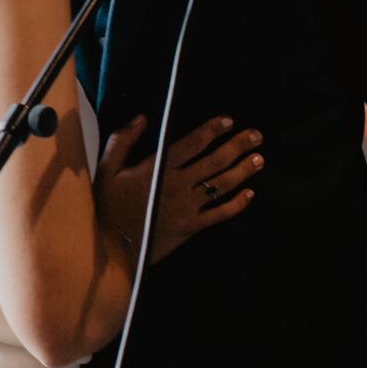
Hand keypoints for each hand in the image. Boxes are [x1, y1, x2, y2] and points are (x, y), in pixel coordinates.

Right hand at [95, 114, 260, 261]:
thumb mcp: (106, 170)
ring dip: (243, 170)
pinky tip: (249, 194)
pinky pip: (220, 214)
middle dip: (238, 145)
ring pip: (222, 185)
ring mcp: (187, 207)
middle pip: (215, 161)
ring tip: (259, 159)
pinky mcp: (191, 227)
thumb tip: (141, 119)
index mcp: (159, 168)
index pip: (192, 143)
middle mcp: (178, 185)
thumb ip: (122, 141)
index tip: (229, 121)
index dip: (213, 129)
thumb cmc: (107, 208)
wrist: (111, 248)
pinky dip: (237, 204)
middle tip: (256, 135)